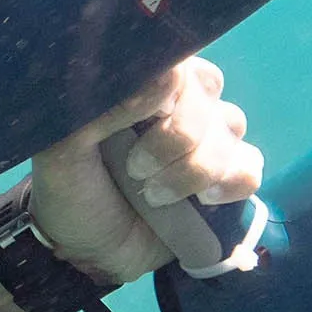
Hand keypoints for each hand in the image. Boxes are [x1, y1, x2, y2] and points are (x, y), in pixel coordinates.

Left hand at [30, 58, 262, 286]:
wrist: (87, 253)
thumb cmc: (70, 191)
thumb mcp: (62, 151)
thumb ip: (99, 109)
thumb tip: (162, 77)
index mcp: (138, 85)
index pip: (172, 59)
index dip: (164, 90)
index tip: (136, 123)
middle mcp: (178, 103)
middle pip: (206, 92)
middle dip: (174, 138)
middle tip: (135, 170)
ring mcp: (206, 139)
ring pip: (231, 129)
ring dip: (193, 169)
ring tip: (154, 196)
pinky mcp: (226, 178)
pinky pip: (250, 167)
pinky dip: (229, 185)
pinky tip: (201, 201)